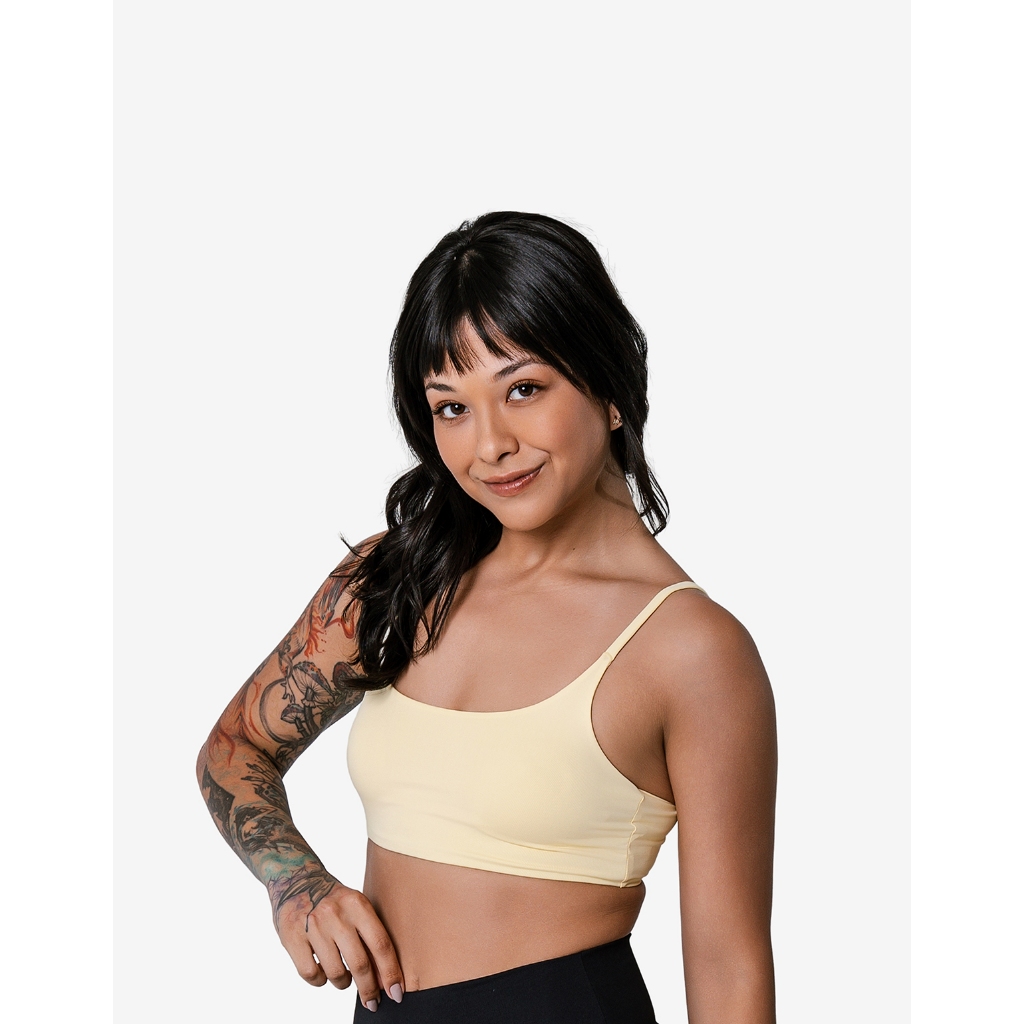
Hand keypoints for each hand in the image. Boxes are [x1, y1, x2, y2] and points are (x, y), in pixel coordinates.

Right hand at [269, 868, 404, 1010]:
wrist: (295, 879)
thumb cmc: (333, 900)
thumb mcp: (355, 906)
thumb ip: (369, 935)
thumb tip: (383, 977)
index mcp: (357, 904)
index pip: (380, 944)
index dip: (390, 972)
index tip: (396, 992)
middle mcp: (336, 914)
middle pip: (360, 963)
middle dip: (369, 989)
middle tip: (372, 1001)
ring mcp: (313, 925)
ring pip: (335, 973)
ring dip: (343, 983)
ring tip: (343, 977)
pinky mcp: (292, 936)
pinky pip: (311, 974)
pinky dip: (319, 981)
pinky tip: (322, 973)